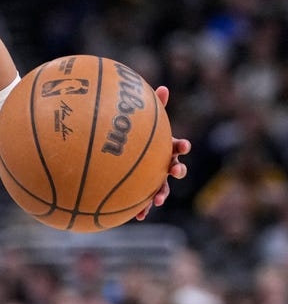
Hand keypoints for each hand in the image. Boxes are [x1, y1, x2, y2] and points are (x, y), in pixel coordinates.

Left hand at [135, 85, 190, 220]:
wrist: (120, 159)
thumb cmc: (134, 137)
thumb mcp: (141, 123)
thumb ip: (153, 108)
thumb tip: (162, 87)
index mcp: (164, 148)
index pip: (177, 146)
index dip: (181, 146)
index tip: (183, 146)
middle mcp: (163, 164)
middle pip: (175, 168)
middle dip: (178, 170)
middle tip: (175, 170)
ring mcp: (155, 179)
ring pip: (162, 188)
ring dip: (162, 193)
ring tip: (159, 199)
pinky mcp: (143, 192)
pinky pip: (144, 201)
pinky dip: (142, 208)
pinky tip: (137, 217)